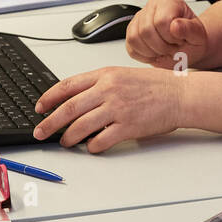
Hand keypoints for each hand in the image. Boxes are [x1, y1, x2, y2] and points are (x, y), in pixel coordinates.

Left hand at [32, 66, 184, 150]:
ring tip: (65, 142)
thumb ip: (100, 84)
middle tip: (40, 132)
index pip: (67, 86)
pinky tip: (91, 147)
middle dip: (50, 123)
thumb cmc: (157, 86)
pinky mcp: (127, 126)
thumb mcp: (124, 74)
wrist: (181, 95)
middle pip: (68, 108)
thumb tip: (76, 99)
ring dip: (68, 138)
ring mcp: (118, 108)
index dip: (49, 98)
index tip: (40, 108)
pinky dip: (91, 146)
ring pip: (80, 126)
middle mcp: (109, 90)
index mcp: (105, 75)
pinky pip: (100, 140)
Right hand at [125, 0, 208, 69]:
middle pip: (146, 30)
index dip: (170, 37)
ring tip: (164, 50)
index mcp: (169, 2)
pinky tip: (155, 52)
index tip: (179, 40)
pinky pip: (130, 47)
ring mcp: (139, 19)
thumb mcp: (198, 36)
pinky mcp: (132, 31)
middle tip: (172, 48)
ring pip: (134, 38)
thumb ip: (189, 29)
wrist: (187, 46)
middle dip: (161, 46)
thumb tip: (175, 25)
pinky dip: (144, 55)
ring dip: (152, 51)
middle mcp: (152, 7)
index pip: (161, 21)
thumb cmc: (192, 39)